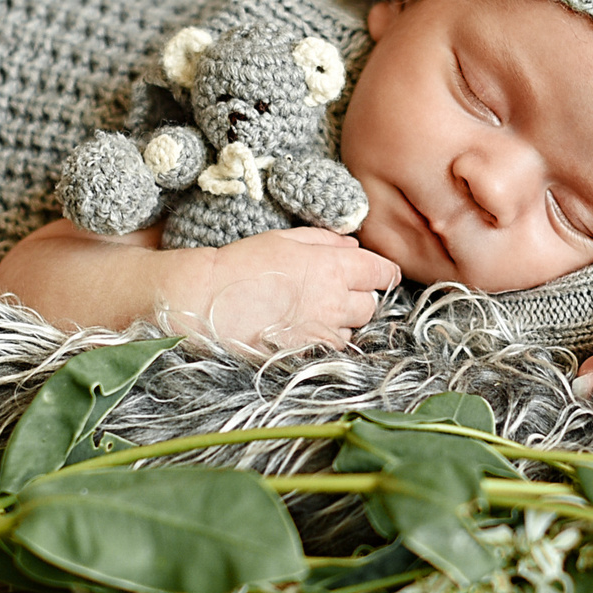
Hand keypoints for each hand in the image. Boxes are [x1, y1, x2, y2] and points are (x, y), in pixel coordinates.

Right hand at [179, 227, 402, 352]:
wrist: (210, 300)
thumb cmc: (243, 263)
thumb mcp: (285, 238)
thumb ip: (325, 240)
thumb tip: (352, 246)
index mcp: (334, 267)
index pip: (382, 272)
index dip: (383, 272)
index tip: (379, 273)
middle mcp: (335, 302)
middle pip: (371, 304)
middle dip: (360, 296)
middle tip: (336, 290)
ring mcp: (323, 332)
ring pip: (353, 330)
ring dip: (343, 322)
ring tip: (314, 311)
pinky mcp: (308, 354)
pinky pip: (331, 349)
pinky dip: (325, 340)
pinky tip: (303, 329)